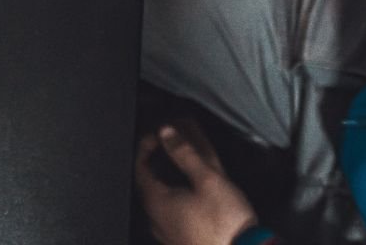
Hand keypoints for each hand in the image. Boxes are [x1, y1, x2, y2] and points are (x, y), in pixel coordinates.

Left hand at [135, 123, 259, 244]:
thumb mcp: (208, 180)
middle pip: (148, 183)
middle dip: (157, 161)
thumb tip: (166, 132)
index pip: (140, 167)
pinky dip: (176, 196)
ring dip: (167, 179)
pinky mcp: (180, 241)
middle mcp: (155, 219)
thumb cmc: (225, 224)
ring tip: (181, 166)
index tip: (157, 134)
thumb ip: (184, 153)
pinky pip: (171, 213)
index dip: (146, 146)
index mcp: (156, 203)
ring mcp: (167, 233)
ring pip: (160, 198)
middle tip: (169, 146)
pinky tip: (191, 194)